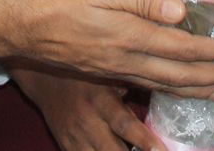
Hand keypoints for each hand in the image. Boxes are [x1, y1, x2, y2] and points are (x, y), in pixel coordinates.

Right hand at [0, 0, 213, 92]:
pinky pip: (142, 84)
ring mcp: (111, 68)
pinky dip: (166, 86)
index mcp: (128, 36)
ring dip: (193, 87)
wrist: (14, 21)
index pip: (181, 48)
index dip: (213, 52)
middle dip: (212, 76)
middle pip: (177, 74)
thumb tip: (182, 11)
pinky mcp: (99, 69)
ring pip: (161, 83)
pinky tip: (173, 85)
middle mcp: (123, 58)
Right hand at [11, 66, 163, 150]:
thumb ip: (134, 82)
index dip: (144, 140)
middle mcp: (87, 122)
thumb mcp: (110, 72)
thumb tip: (168, 85)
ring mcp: (74, 138)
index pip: (124, 124)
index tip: (161, 150)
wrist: (45, 77)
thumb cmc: (87, 70)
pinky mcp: (66, 146)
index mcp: (101, 100)